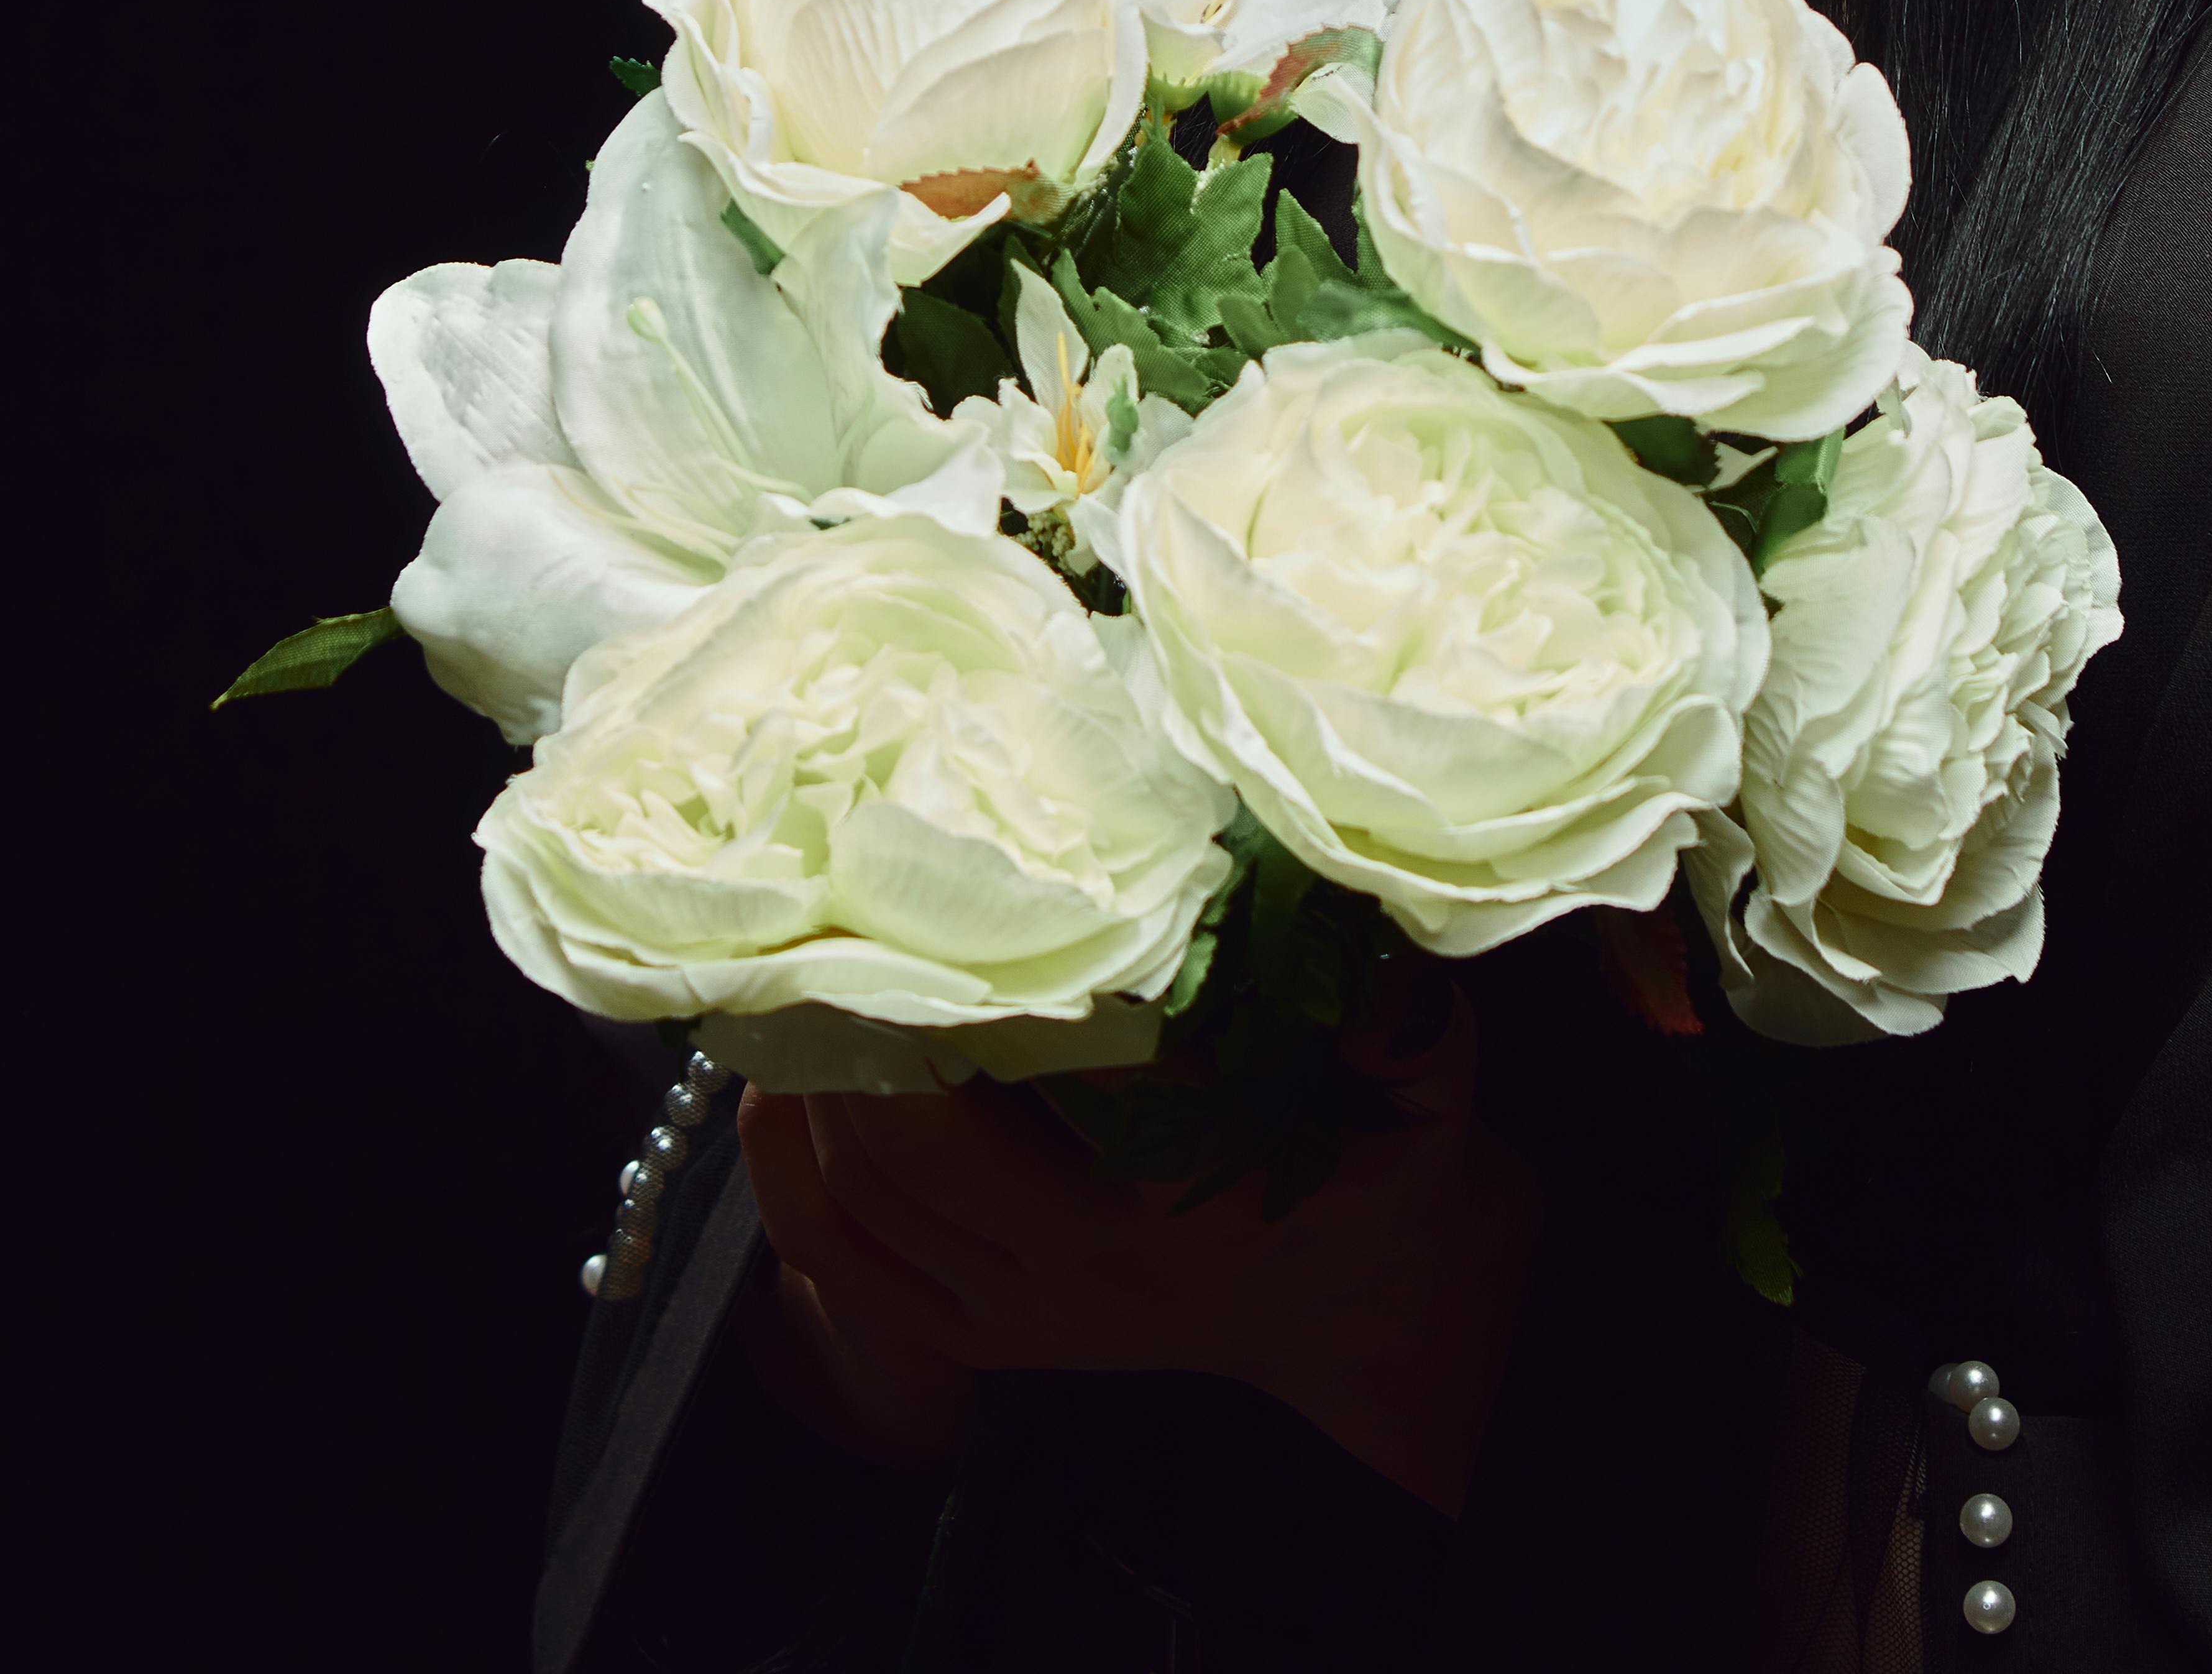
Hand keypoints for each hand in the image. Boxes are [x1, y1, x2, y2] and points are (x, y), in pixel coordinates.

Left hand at [737, 977, 1541, 1512]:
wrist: (1351, 1305)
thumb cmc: (1378, 1163)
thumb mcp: (1425, 1087)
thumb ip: (1404, 1023)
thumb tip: (1367, 966)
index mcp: (1181, 1204)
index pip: (1043, 1081)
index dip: (965, 987)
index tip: (923, 885)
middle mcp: (1083, 1271)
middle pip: (910, 1144)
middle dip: (848, 1025)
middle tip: (824, 903)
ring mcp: (1017, 1316)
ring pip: (858, 1197)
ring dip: (802, 1086)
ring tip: (787, 970)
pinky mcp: (974, 1339)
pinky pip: (838, 1262)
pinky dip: (785, 1174)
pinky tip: (772, 1083)